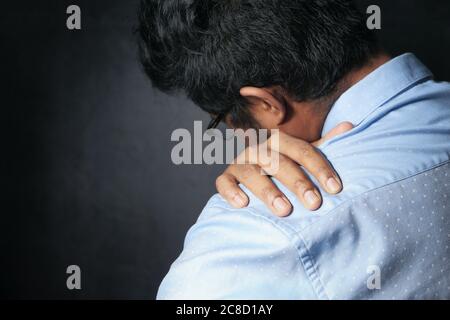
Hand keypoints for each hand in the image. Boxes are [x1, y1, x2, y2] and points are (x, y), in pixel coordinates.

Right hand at [215, 122, 352, 216]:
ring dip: (267, 190)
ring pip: (251, 172)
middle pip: (278, 161)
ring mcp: (240, 163)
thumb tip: (349, 125)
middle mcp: (259, 149)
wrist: (253, 183)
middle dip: (297, 182)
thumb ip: (323, 145)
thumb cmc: (283, 172)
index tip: (335, 188)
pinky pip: (224, 182)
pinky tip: (243, 204)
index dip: (319, 167)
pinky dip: (231, 191)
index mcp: (280, 142)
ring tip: (284, 210)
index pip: (302, 150)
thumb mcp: (303, 159)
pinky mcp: (226, 179)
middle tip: (314, 203)